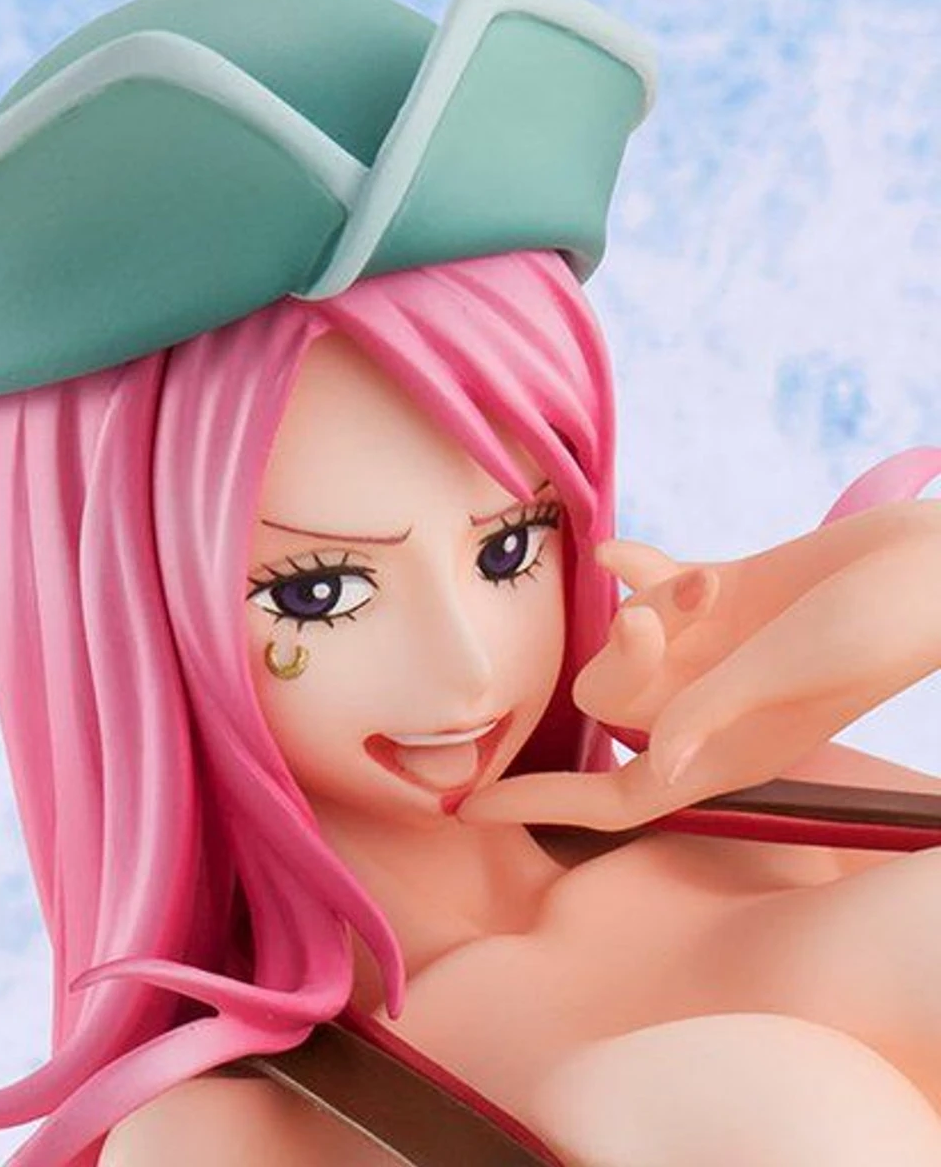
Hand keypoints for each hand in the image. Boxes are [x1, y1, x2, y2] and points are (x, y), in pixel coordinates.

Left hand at [459, 503, 940, 831]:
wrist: (930, 564)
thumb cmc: (881, 621)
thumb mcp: (795, 667)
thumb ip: (715, 706)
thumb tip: (652, 763)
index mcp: (728, 749)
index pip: (617, 798)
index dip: (540, 806)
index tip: (464, 808)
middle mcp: (708, 706)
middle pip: (611, 704)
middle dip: (617, 659)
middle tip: (656, 615)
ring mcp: (713, 651)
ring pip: (626, 642)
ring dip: (643, 606)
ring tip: (702, 581)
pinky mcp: (722, 598)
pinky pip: (650, 589)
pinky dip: (633, 570)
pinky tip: (624, 549)